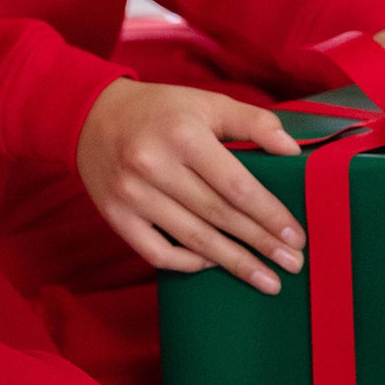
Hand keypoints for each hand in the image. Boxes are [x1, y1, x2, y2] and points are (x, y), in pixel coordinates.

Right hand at [76, 79, 306, 292]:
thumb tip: (293, 152)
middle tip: (293, 265)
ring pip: (193, 239)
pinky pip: (156, 252)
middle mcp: (153, 165)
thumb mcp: (206, 102)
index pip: (236, 186)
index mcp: (182, 134)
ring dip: (234, 263)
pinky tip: (213, 263)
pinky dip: (188, 263)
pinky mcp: (114, 215)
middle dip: (261, 244)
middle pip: (219, 216)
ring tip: (268, 281)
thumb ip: (253, 122)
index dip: (270, 215)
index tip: (296, 237)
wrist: (89, 115)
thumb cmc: (158, 110)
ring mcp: (131, 194)